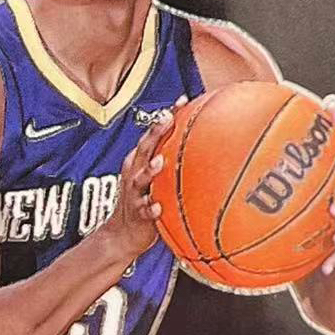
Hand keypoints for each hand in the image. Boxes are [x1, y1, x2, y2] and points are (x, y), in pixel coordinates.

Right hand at [105, 106, 176, 260]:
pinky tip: (158, 207)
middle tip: (167, 119)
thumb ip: (176, 164)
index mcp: (141, 162)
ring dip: (149, 170)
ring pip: (140, 178)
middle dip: (155, 133)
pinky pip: (143, 210)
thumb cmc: (146, 202)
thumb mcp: (159, 180)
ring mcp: (134, 193)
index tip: (182, 100)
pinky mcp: (136, 213)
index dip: (166, 116)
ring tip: (160, 162)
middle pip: (144, 148)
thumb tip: (211, 151)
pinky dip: (150, 208)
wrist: (123, 235)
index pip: (153, 134)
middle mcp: (135, 173)